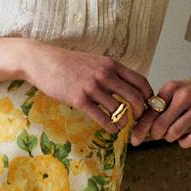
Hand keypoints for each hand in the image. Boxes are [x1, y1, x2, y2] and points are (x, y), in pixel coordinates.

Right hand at [22, 40, 152, 132]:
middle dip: (140, 112)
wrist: (42, 61)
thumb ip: (110, 72)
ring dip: (125, 122)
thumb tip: (127, 86)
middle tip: (138, 120)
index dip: (148, 96)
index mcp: (111, 64)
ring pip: (120, 111)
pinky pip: (102, 118)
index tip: (147, 105)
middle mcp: (105, 75)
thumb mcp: (94, 61)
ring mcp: (92, 87)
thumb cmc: (68, 63)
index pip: (140, 81)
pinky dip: (111, 127)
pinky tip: (111, 129)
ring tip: (123, 126)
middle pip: (135, 98)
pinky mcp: (79, 100)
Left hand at [130, 75, 190, 148]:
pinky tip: (183, 138)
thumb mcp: (173, 91)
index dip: (141, 128)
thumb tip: (140, 127)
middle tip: (156, 135)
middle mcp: (185, 96)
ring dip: (169, 138)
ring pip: (175, 133)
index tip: (134, 138)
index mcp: (171, 88)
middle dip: (155, 134)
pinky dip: (184, 142)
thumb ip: (158, 107)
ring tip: (171, 134)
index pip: (151, 111)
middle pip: (161, 125)